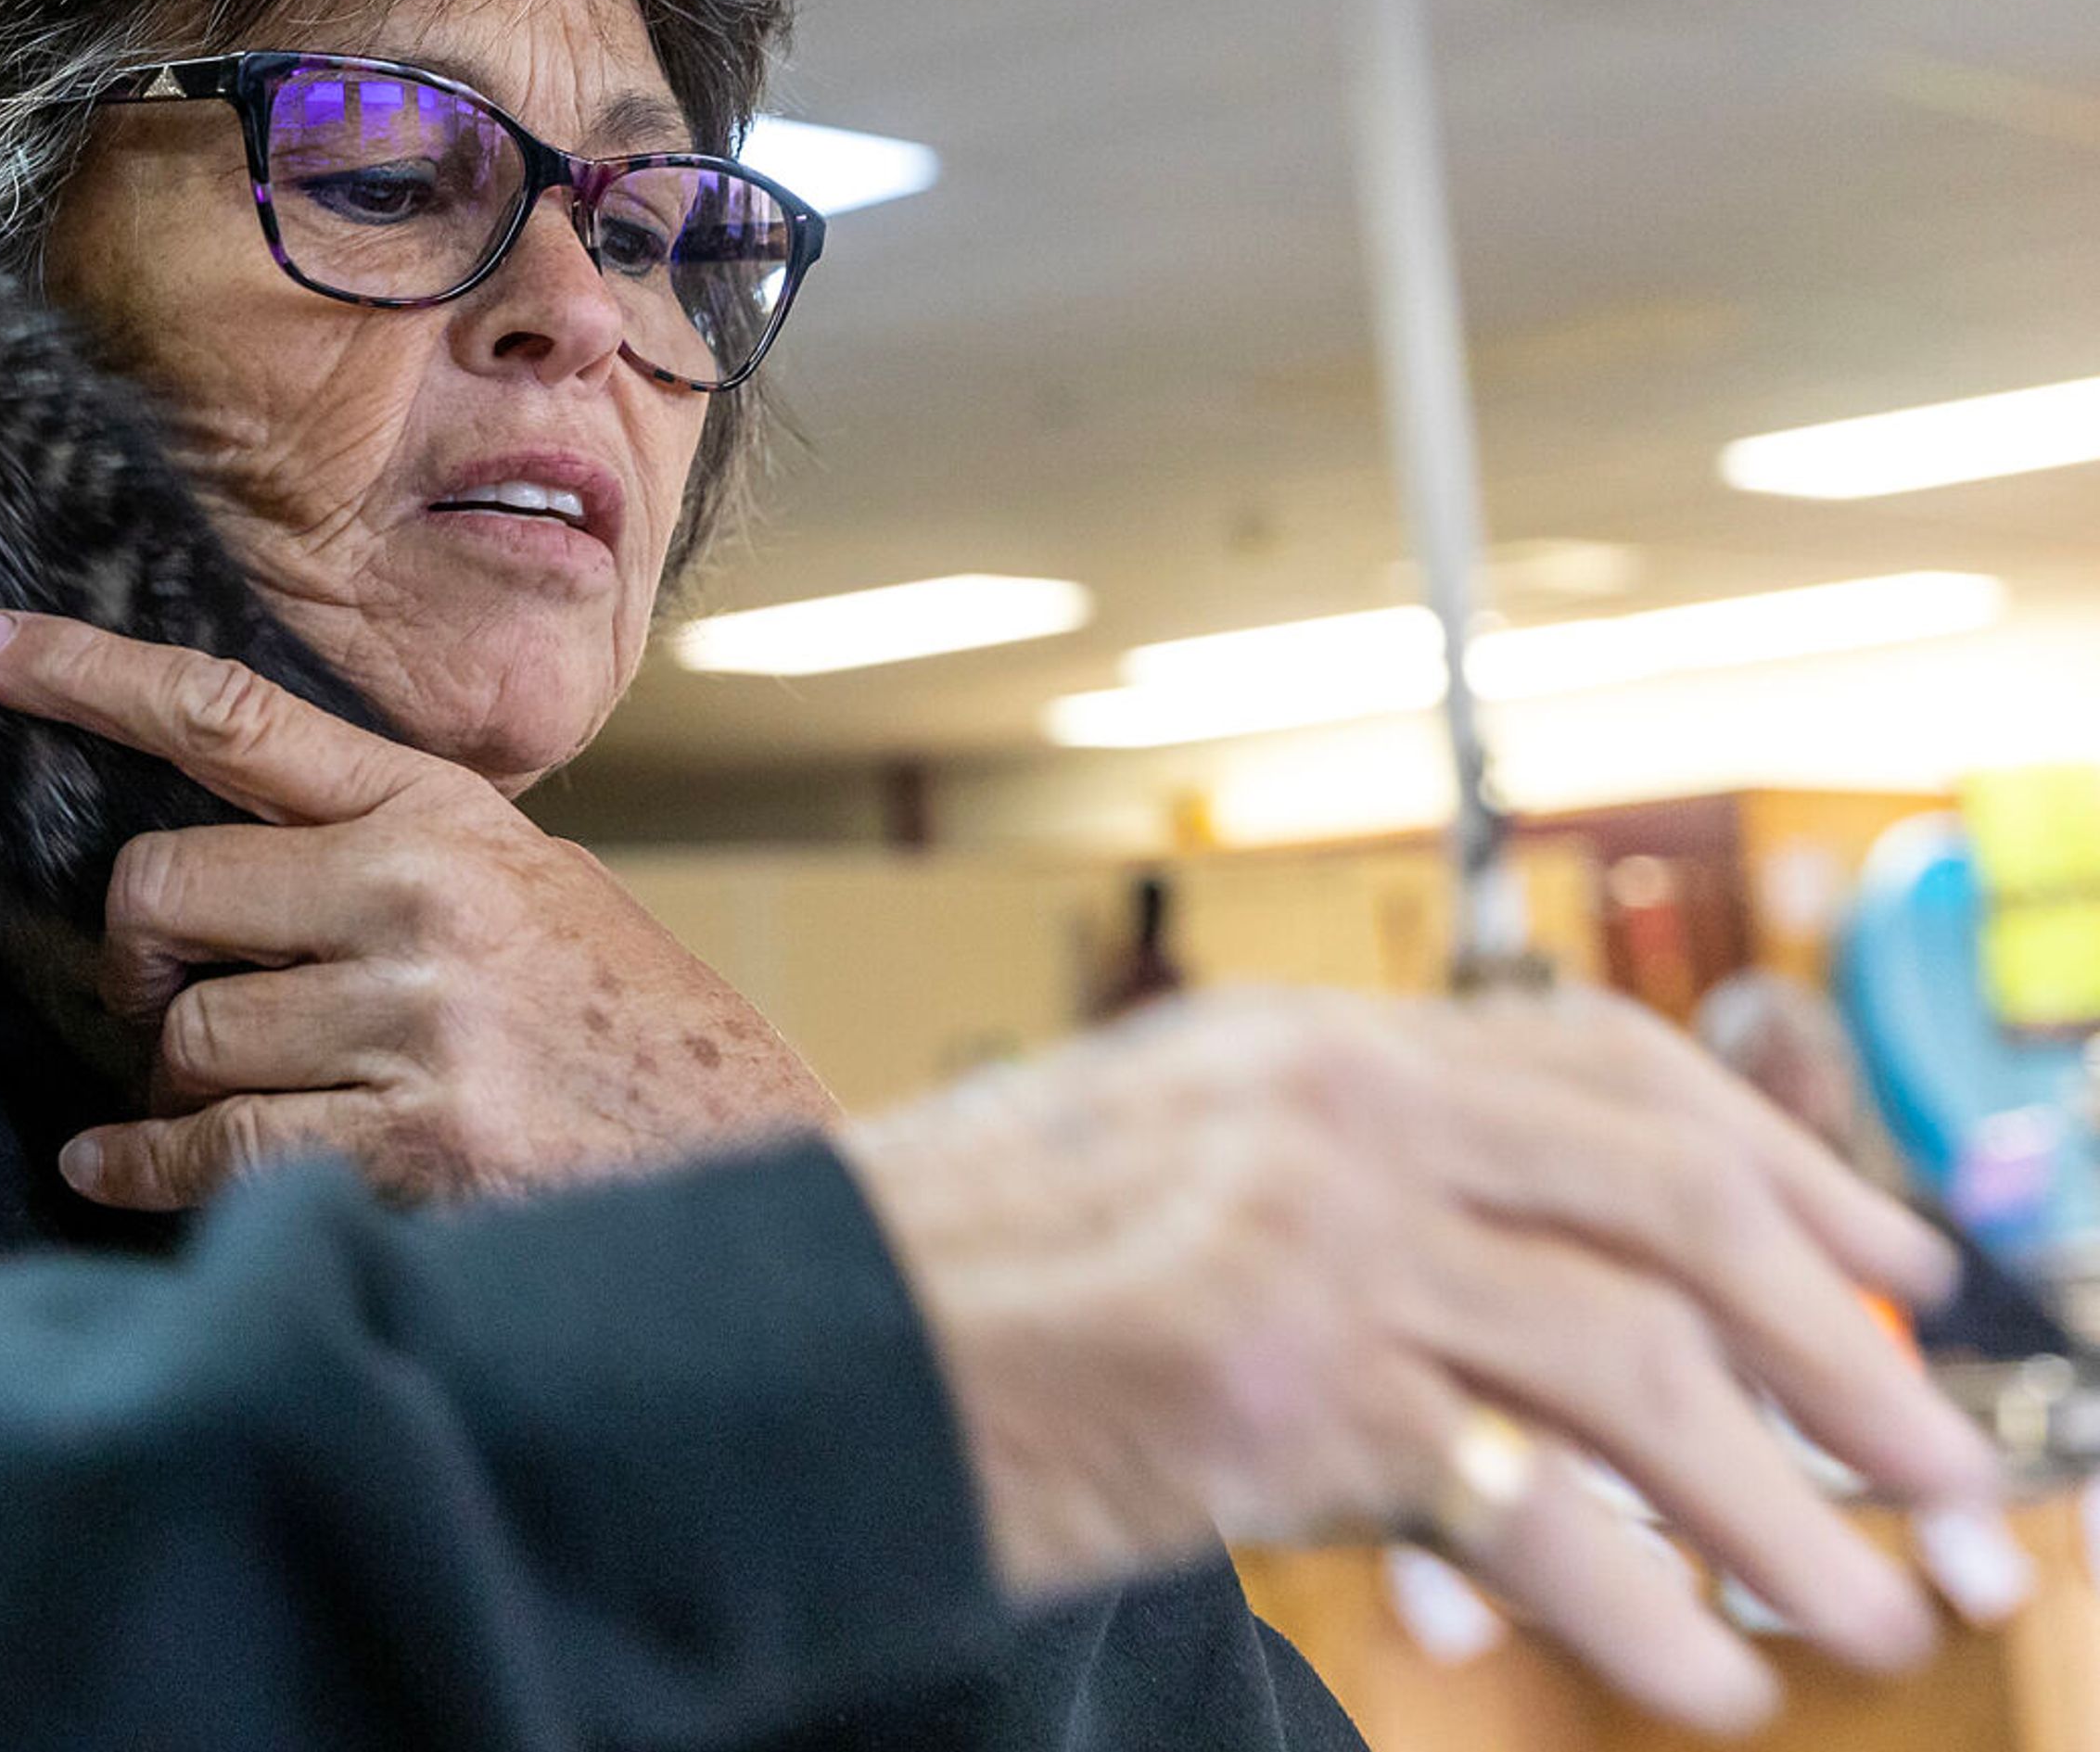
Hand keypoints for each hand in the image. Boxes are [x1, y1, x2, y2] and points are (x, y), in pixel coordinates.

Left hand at [0, 608, 836, 1205]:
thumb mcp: (530, 894)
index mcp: (441, 815)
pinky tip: (124, 1172)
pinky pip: (211, 1147)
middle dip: (138, 954)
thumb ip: (390, 858)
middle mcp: (419, 897)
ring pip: (182, 1035)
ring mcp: (414, 1020)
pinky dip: (144, 1169)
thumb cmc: (625, 1037)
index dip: (87, 675)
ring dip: (176, 1083)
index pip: (232, 716)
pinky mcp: (411, 1143)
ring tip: (236, 1100)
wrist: (750, 1172)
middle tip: (163, 991)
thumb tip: (229, 869)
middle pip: (160, 888)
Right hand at [835, 989, 2009, 1736]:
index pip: (1600, 1065)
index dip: (1783, 1166)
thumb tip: (1532, 1310)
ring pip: (1641, 1356)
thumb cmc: (931, 1293)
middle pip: (1669, 1201)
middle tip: (1953, 1480)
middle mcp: (1320, 1102)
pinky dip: (1647, 1605)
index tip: (1899, 1264)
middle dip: (1842, 1352)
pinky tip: (1698, 1675)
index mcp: (1292, 1044)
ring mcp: (1304, 1232)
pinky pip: (1537, 1500)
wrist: (766, 1354)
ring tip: (1870, 1617)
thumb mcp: (1142, 1183)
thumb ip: (1318, 1198)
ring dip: (1789, 1507)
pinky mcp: (1279, 1382)